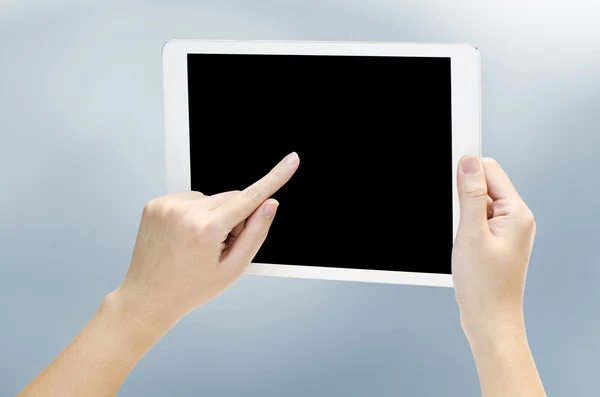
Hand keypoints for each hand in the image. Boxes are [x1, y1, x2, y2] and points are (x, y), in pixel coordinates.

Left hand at [112, 152, 299, 331]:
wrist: (147, 298)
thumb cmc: (190, 289)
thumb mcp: (232, 269)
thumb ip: (256, 233)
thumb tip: (270, 204)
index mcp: (206, 229)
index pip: (250, 197)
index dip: (275, 178)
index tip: (291, 161)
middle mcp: (184, 211)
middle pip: (231, 198)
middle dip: (234, 217)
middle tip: (221, 246)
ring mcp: (166, 205)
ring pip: (211, 198)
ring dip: (213, 215)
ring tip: (198, 244)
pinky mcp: (156, 203)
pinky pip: (190, 199)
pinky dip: (194, 213)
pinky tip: (185, 236)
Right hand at [452, 156, 535, 339]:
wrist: (488, 319)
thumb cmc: (484, 286)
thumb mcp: (471, 234)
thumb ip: (471, 195)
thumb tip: (469, 163)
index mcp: (517, 213)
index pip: (491, 171)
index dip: (467, 169)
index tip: (448, 169)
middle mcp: (516, 219)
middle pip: (484, 186)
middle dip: (463, 197)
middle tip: (458, 222)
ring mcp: (506, 231)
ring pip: (477, 204)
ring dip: (462, 214)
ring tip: (461, 239)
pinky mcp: (495, 241)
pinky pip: (477, 221)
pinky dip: (464, 227)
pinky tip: (461, 245)